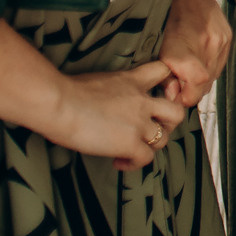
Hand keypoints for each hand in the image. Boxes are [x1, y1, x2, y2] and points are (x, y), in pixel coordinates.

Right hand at [47, 60, 184, 170]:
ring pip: (163, 139)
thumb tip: (106, 104)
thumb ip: (113, 89)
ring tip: (131, 151)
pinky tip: (118, 162)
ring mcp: (139, 122)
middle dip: (167, 125)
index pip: (165, 72)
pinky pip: (145, 158)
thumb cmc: (67, 91)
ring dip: (149, 147)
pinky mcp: (130, 143)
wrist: (60, 103)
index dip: (167, 84)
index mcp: (133, 80)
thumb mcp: (99, 80)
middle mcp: (142, 101)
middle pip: (176, 112)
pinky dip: (134, 164)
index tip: (158, 95)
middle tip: (150, 131)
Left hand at [157, 0, 231, 109]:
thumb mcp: (157, 46)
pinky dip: (209, 67)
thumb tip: (173, 94)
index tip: (176, 97)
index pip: (195, 88)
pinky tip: (198, 60)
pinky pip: (220, 63)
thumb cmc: (166, 14)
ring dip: (200, 79)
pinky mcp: (227, 37)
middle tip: (178, 86)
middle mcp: (205, 45)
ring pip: (213, 76)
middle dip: (191, 90)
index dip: (185, 98)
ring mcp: (220, 40)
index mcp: (183, 48)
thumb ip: (165, 73)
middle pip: (204, 85)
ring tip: (187, 72)